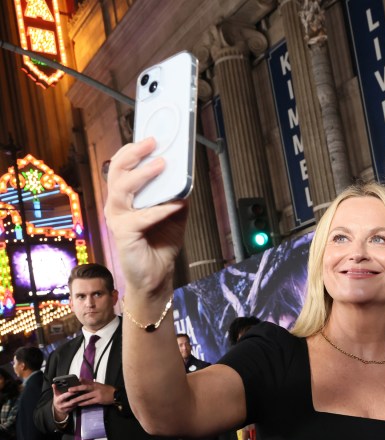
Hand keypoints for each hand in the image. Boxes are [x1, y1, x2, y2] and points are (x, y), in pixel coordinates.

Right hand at [52, 384, 83, 420]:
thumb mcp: (56, 394)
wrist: (57, 408)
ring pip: (74, 405)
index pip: (64, 396)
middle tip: (82, 392)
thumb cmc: (58, 399)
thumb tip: (53, 384)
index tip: (75, 390)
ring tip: (84, 395)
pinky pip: (75, 407)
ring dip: (79, 400)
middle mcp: (62, 405)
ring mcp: (66, 409)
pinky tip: (83, 399)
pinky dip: (79, 403)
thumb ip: (55, 389)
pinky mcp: (69, 411)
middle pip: (71, 402)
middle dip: (77, 397)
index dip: (70, 393)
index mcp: (58, 400)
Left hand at [66, 380, 116, 406]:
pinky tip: (79, 404)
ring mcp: (97, 394)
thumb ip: (89, 382)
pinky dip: (84, 403)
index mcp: (95, 384)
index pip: (85, 382)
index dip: (78, 383)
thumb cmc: (106, 390)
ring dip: (78, 398)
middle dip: (76, 389)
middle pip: (84, 388)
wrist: (115, 394)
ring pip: (85, 396)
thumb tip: (80, 378)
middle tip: (69, 390)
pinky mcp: (99, 400)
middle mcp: (95, 388)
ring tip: (72, 401)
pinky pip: (90, 402)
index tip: (71, 385)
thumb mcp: (98, 384)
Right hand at [104, 138, 187, 294]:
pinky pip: (142, 217)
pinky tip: (175, 205)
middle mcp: (117, 205)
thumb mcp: (174, 214)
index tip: (150, 138)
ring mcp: (117, 219)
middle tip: (153, 143)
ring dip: (144, 175)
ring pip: (123, 189)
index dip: (132, 150)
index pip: (121, 167)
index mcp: (125, 197)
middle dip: (134, 153)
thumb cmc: (161, 243)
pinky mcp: (123, 234)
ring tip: (162, 165)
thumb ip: (176, 195)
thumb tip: (186, 176)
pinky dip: (160, 209)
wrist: (156, 275)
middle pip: (117, 171)